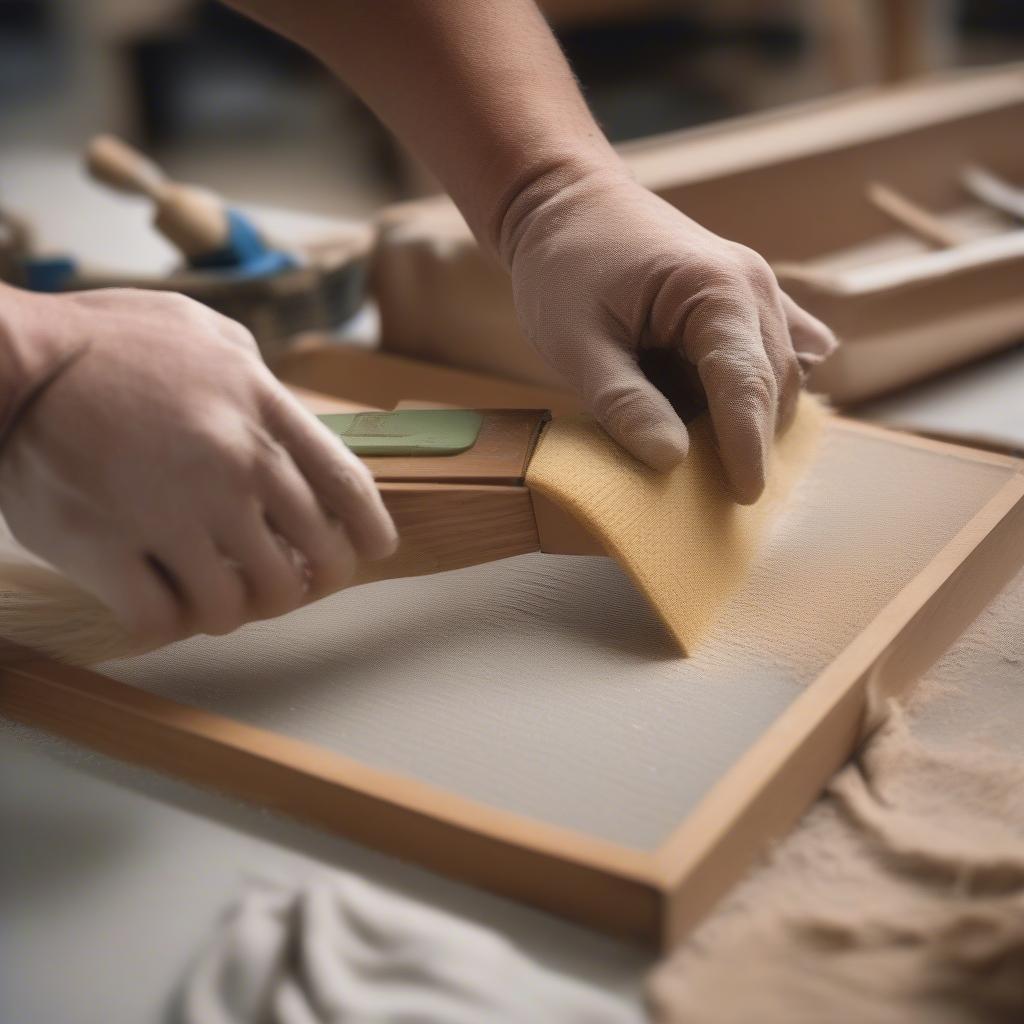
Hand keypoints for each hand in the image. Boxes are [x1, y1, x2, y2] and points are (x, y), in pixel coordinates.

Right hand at [0, 287, 396, 644]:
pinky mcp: (109, 549)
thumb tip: (287, 411)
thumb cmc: (100, 341)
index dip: (370, 532)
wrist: (4, 363)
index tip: (372, 551)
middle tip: (286, 583)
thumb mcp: (200, 331)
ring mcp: (174, 511)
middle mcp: (232, 464)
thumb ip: (255, 372)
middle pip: (311, 562)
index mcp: (260, 409)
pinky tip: (159, 606)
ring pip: (244, 605)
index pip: (347, 488)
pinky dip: (167, 624)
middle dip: (309, 584)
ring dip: (236, 610)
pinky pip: (164, 621)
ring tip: (217, 596)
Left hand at [500, 166, 836, 501]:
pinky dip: (757, 390)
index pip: (746, 384)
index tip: (745, 499)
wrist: (563, 202)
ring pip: (778, 373)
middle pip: (774, 384)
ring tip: (707, 461)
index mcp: (715, 291)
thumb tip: (672, 462)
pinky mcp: (744, 299)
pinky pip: (773, 353)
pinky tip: (731, 416)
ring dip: (750, 418)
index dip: (747, 447)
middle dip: (750, 440)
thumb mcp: (574, 343)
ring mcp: (755, 290)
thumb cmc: (562, 267)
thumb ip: (622, 402)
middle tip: (710, 495)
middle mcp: (752, 287)